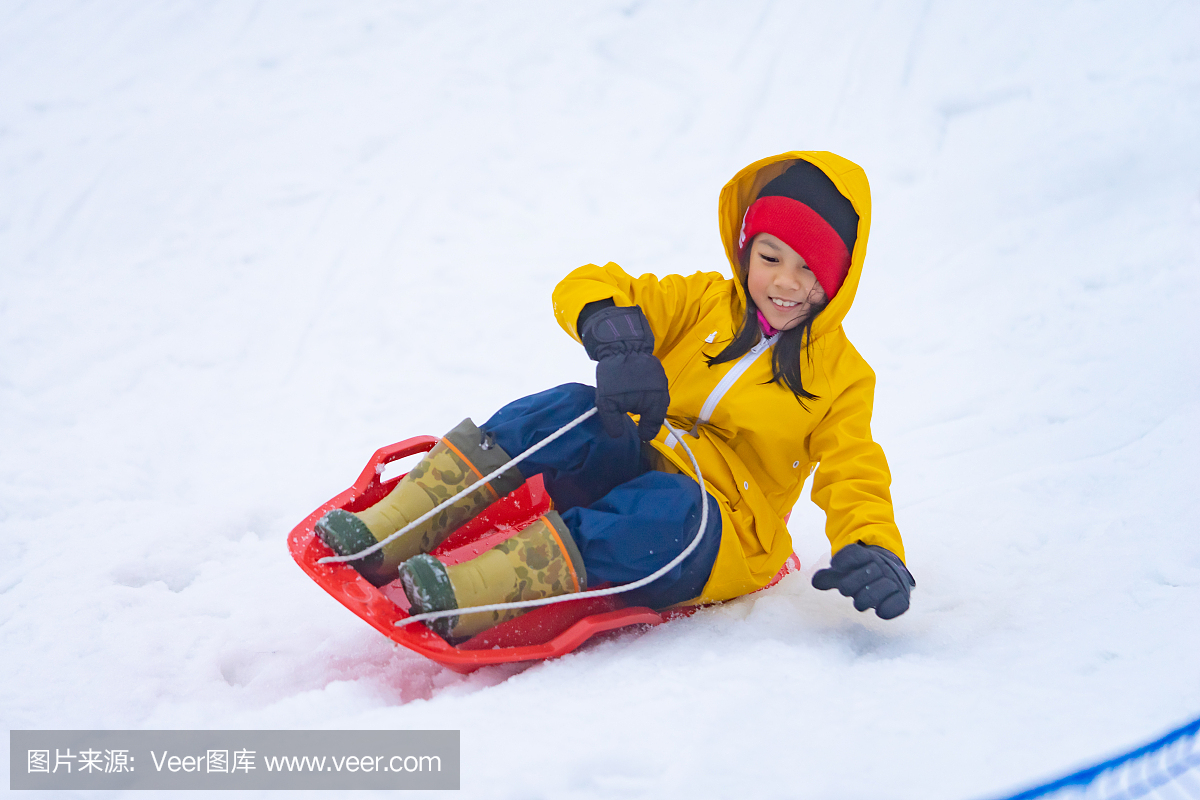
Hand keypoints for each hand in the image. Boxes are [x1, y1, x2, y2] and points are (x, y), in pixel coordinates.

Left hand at [579, 304, 669, 440]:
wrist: (621, 345)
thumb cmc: (614, 377)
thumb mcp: (607, 404)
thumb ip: (613, 423)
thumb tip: (617, 436)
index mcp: (654, 404)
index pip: (653, 427)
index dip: (645, 433)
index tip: (639, 435)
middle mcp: (662, 393)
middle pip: (655, 414)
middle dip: (645, 418)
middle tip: (633, 418)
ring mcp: (662, 381)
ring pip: (655, 400)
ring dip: (645, 404)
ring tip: (632, 402)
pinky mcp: (658, 371)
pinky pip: (654, 388)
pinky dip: (646, 392)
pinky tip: (634, 390)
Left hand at [812, 542, 914, 618]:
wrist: (891, 576)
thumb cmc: (861, 576)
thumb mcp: (844, 574)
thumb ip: (829, 577)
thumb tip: (815, 582)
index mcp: (867, 556)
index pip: (856, 552)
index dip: (844, 558)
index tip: (834, 565)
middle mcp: (883, 567)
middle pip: (870, 569)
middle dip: (854, 582)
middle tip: (844, 590)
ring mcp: (894, 582)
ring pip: (885, 585)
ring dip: (868, 596)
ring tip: (858, 604)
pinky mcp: (902, 598)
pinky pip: (899, 602)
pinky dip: (889, 607)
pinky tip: (879, 611)